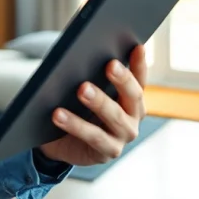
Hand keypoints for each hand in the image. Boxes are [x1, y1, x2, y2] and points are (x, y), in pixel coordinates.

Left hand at [37, 44, 146, 166]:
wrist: (62, 141)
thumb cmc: (77, 107)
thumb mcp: (85, 88)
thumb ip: (89, 73)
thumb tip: (80, 52)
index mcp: (132, 97)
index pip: (139, 77)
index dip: (140, 63)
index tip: (137, 46)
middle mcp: (133, 116)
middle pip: (132, 96)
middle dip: (122, 79)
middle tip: (109, 65)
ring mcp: (123, 135)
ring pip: (114, 116)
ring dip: (98, 101)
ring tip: (81, 89)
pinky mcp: (108, 151)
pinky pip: (93, 137)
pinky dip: (75, 124)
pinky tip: (58, 114)